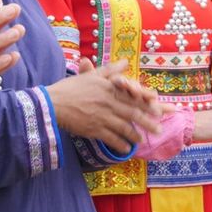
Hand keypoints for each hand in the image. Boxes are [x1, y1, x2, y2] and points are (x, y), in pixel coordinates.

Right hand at [46, 60, 168, 154]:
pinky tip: (127, 149)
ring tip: (143, 140)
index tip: (160, 109)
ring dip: (135, 135)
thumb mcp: (92, 75)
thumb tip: (126, 62)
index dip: (148, 103)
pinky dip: (120, 144)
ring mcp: (101, 117)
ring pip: (124, 127)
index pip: (133, 97)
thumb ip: (111, 70)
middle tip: (160, 129)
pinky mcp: (93, 129)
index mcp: (110, 89)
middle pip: (133, 113)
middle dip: (148, 122)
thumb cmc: (71, 87)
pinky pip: (110, 138)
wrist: (51, 103)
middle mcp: (108, 103)